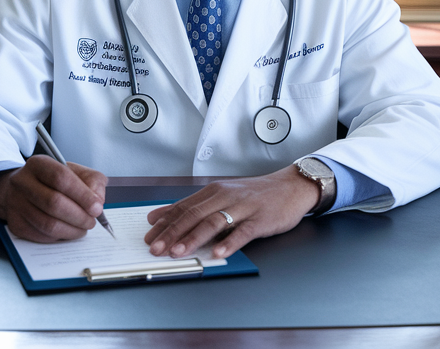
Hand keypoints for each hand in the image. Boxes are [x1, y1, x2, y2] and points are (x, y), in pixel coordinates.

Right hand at [0, 155, 107, 241]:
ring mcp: (16, 204)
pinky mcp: (16, 224)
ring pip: (47, 224)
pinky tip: (67, 231)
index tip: (96, 208)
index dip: (82, 195)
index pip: (61, 178)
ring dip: (71, 230)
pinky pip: (41, 236)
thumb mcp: (74, 172)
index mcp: (39, 164)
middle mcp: (23, 182)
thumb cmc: (52, 182)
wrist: (21, 190)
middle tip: (91, 221)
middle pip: (53, 203)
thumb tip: (97, 201)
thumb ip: (92, 181)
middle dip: (79, 216)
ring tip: (82, 228)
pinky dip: (60, 237)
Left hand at [144, 166, 320, 259]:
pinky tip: (217, 253)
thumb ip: (195, 205)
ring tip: (178, 251)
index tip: (148, 236)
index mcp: (214, 191)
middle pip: (194, 215)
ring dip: (194, 238)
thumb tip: (161, 216)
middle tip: (156, 248)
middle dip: (172, 232)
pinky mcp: (261, 219)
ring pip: (214, 222)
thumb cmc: (255, 194)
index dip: (164, 222)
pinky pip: (243, 232)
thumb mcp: (223, 195)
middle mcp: (225, 197)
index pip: (183, 207)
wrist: (291, 187)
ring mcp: (243, 208)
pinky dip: (229, 243)